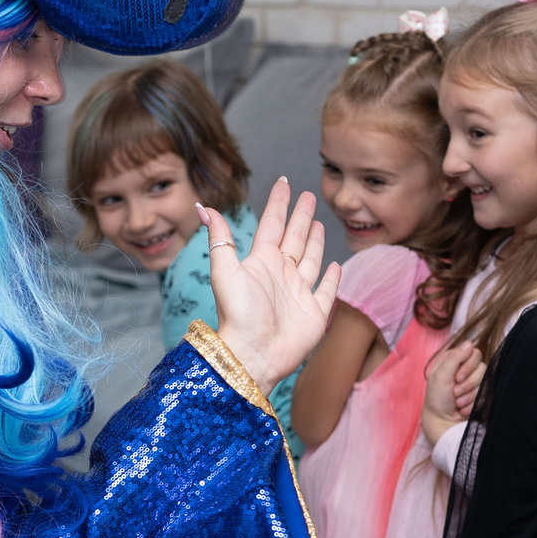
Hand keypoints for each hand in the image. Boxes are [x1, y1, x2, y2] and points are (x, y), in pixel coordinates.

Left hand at [207, 178, 340, 390]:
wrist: (253, 354)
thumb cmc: (237, 315)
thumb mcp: (224, 270)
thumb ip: (220, 238)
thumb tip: (202, 207)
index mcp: (261, 262)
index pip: (272, 225)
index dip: (278, 204)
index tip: (284, 183)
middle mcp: (280, 274)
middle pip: (294, 238)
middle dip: (301, 217)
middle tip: (309, 195)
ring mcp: (298, 293)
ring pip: (310, 260)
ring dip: (315, 242)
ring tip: (319, 224)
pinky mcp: (314, 313)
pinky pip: (326, 291)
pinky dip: (331, 279)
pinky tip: (334, 266)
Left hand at [419, 342, 481, 442]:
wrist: (442, 421)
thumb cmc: (437, 398)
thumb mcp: (440, 377)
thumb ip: (453, 358)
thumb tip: (469, 343)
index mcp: (454, 359)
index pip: (474, 352)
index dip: (468, 366)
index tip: (457, 377)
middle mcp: (465, 367)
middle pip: (482, 367)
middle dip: (468, 383)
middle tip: (455, 392)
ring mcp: (474, 381)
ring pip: (486, 381)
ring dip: (470, 395)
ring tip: (457, 403)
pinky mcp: (481, 393)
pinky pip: (487, 394)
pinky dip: (474, 403)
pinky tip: (462, 408)